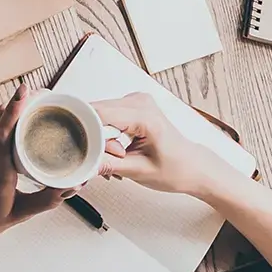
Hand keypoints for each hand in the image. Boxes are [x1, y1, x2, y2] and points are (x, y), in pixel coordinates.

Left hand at [0, 86, 66, 267]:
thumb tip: (72, 186)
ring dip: (8, 114)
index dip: (15, 110)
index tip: (25, 92)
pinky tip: (3, 131)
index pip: (3, 135)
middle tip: (37, 94)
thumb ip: (46, 200)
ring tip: (25, 108)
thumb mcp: (17, 215)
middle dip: (19, 103)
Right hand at [95, 93, 228, 195]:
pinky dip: (106, 134)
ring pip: (99, 114)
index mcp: (145, 116)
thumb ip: (108, 165)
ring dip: (100, 137)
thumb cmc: (174, 168)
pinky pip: (107, 115)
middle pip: (97, 112)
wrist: (190, 165)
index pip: (100, 113)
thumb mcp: (138, 171)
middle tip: (106, 158)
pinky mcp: (132, 105)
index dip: (86, 132)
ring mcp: (136, 101)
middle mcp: (140, 102)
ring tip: (118, 154)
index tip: (80, 149)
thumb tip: (83, 163)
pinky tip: (118, 148)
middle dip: (94, 138)